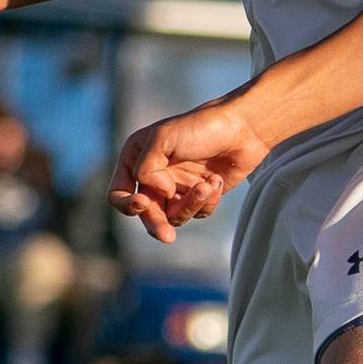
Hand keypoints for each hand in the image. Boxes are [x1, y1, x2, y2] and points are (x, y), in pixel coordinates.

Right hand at [108, 99, 271, 243]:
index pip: (118, 193)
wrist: (244, 127)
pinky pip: (197, 214)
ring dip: (190, 205)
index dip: (127, 204)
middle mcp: (155, 174)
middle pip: (145, 213)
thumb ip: (146, 168)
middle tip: (168, 236)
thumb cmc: (202, 127)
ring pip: (173, 217)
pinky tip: (217, 180)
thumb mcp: (163, 138)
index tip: (143, 202)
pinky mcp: (199, 195)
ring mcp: (177, 186)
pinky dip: (207, 201)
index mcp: (137, 157)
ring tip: (207, 186)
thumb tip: (160, 194)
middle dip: (157, 223)